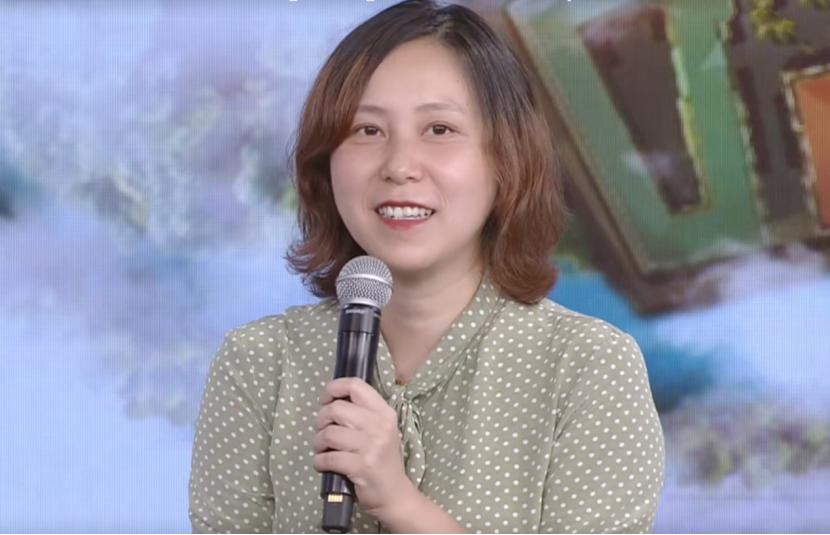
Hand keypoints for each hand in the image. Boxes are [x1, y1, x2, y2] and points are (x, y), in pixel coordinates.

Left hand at [312, 377, 412, 519]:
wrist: (394, 494)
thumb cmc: (382, 459)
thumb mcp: (380, 430)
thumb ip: (361, 413)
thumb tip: (331, 400)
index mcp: (384, 413)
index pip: (356, 386)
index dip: (334, 388)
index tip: (326, 400)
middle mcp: (380, 426)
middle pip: (337, 409)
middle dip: (321, 420)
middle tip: (322, 431)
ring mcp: (371, 446)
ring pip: (329, 433)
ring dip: (318, 442)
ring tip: (322, 449)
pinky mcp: (361, 466)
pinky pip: (328, 457)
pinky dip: (320, 461)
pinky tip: (323, 463)